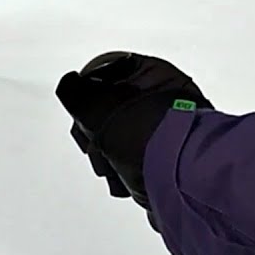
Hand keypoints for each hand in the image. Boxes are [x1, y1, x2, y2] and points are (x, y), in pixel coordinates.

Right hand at [55, 51, 211, 208]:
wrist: (185, 180)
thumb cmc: (149, 139)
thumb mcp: (100, 109)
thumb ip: (77, 94)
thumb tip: (68, 84)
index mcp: (150, 73)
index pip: (105, 74)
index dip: (86, 96)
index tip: (82, 116)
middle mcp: (161, 97)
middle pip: (107, 110)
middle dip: (95, 134)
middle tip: (96, 146)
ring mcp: (164, 128)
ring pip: (116, 138)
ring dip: (106, 156)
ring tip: (112, 166)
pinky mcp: (164, 157)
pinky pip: (131, 159)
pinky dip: (122, 169)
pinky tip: (124, 179)